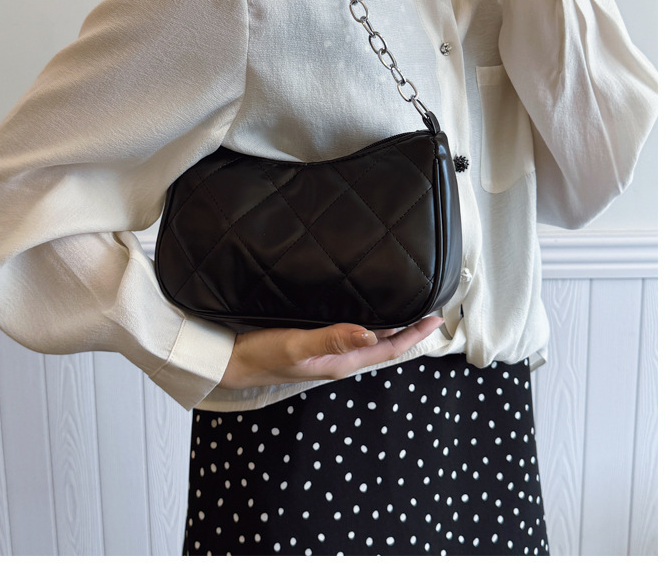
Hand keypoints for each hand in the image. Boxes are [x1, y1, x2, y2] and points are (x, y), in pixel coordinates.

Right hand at [219, 314, 445, 389]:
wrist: (233, 362)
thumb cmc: (263, 354)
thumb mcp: (297, 346)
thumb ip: (333, 339)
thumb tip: (371, 332)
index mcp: (342, 362)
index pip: (389, 349)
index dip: (414, 334)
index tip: (437, 318)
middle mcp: (340, 359)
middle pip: (384, 345)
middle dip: (409, 329)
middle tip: (430, 308)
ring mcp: (329, 353)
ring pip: (369, 339)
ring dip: (391, 327)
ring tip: (408, 309)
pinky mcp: (317, 345)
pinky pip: (352, 335)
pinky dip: (369, 324)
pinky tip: (368, 312)